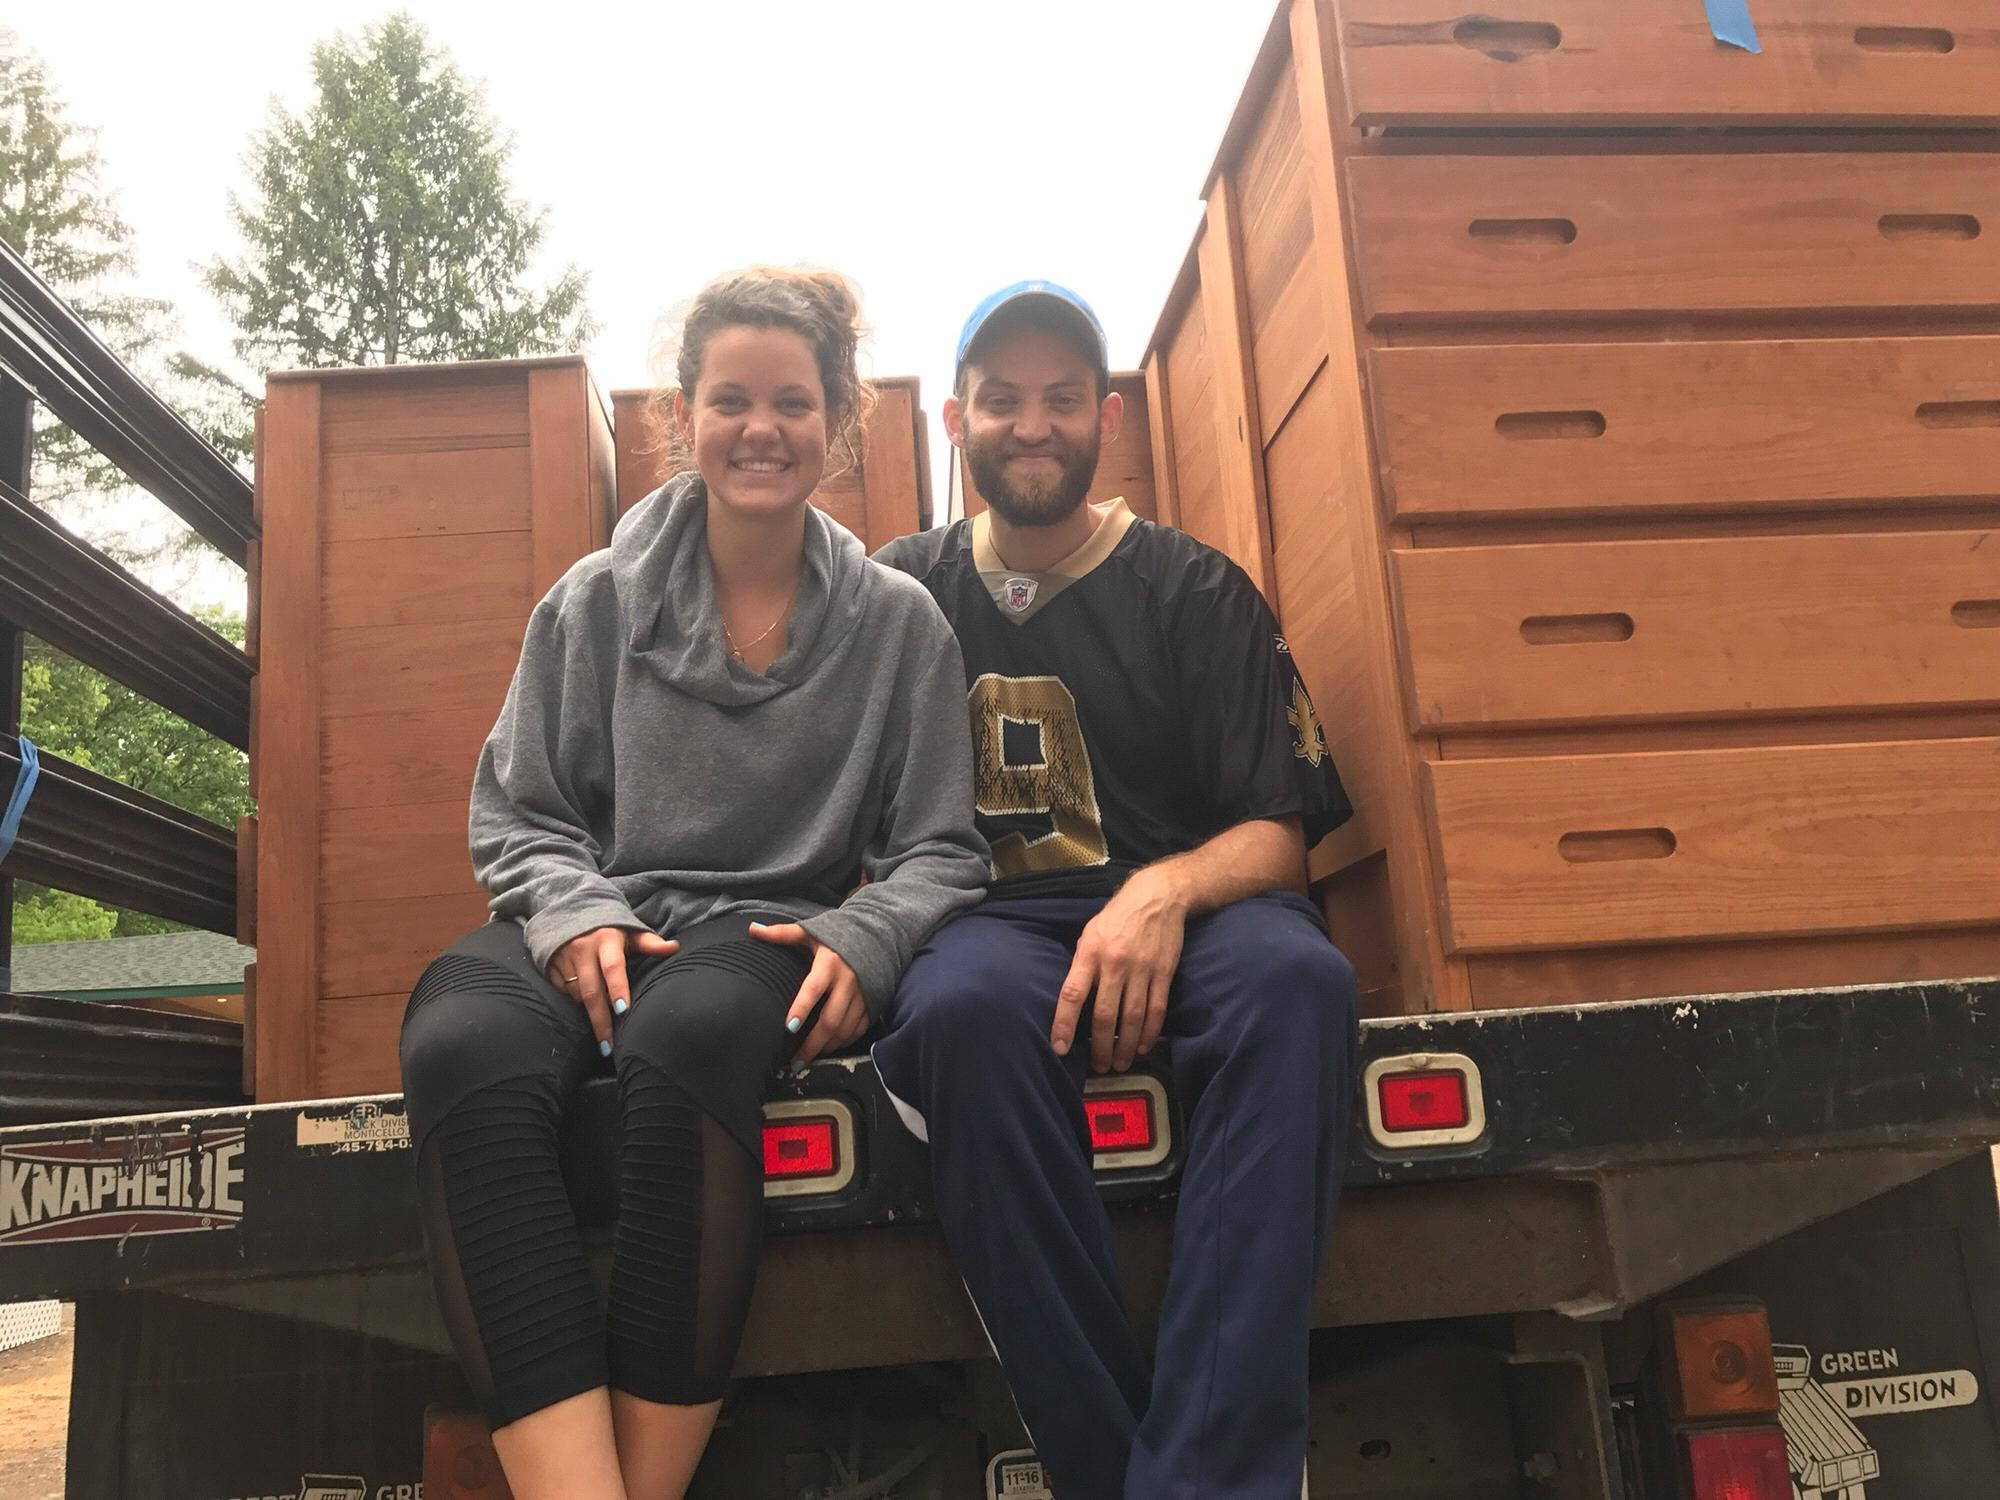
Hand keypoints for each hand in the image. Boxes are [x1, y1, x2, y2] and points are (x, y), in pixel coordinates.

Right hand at [548, 926, 678, 1052]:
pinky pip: (564, 993)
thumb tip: (674, 948)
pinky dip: (575, 1003)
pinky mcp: (550, 969)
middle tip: (608, 1046)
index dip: (618, 989)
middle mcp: (582, 950)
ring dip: (590, 1012)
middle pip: (591, 992)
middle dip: (600, 1021)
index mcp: (606, 940)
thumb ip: (649, 943)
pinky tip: (585, 1007)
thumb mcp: (629, 932)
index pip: (613, 968)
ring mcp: (563, 960)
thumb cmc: (609, 930)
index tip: (624, 1010)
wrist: (567, 915)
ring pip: (577, 995)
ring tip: (602, 1028)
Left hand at [749, 922, 867, 1064]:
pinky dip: (844, 1041)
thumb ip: (782, 934)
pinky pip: (859, 1029)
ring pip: (845, 1029)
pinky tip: (831, 1046)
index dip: (801, 1008)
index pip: (813, 989)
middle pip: (830, 1020)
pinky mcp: (874, 1002)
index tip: (789, 1028)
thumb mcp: (811, 931)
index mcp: (829, 963)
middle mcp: (848, 981)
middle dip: (813, 1044)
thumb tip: (752, 929)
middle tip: (795, 1061)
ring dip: (828, 1046)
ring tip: (810, 1057)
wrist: (878, 932)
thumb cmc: (838, 933)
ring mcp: (863, 994)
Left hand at [1053, 866, 1188, 1072]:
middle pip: (1105, 1015)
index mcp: (1090, 953)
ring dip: (1126, 1046)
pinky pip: (1156, 1010)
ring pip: (1133, 1018)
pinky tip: (1143, 1047)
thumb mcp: (1089, 934)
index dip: (1064, 1023)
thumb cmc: (1116, 918)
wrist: (1157, 897)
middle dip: (1100, 1046)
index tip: (1059, 1048)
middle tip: (1099, 1067)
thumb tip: (1072, 1000)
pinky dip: (1150, 1033)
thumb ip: (1081, 966)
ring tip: (1119, 1064)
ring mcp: (1142, 970)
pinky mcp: (1164, 973)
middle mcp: (1115, 964)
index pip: (1072, 994)